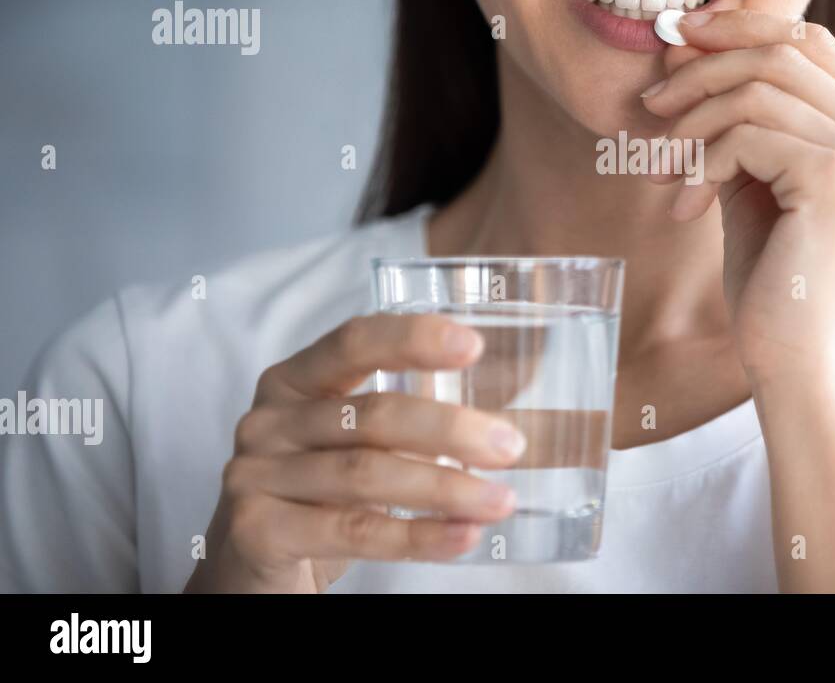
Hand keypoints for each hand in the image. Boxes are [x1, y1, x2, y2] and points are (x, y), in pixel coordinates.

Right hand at [184, 314, 527, 592]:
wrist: (247, 572)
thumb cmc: (315, 498)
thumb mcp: (351, 448)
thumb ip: (403, 426)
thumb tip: (498, 429)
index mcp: (293, 381)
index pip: (355, 342)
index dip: (413, 339)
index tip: (474, 345)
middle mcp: (268, 420)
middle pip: (373, 414)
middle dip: (451, 429)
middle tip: (510, 447)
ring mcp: (254, 474)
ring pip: (367, 474)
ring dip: (446, 488)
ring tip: (499, 501)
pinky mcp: (255, 529)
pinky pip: (352, 529)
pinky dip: (416, 535)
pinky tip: (461, 536)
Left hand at [641, 10, 834, 396]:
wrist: (800, 370)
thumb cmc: (775, 288)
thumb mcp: (756, 188)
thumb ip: (739, 123)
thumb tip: (686, 49)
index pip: (810, 40)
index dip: (740, 28)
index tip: (678, 41)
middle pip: (783, 50)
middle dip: (703, 68)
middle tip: (651, 105)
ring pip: (757, 88)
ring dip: (691, 122)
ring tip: (658, 168)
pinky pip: (746, 133)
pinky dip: (700, 162)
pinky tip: (685, 208)